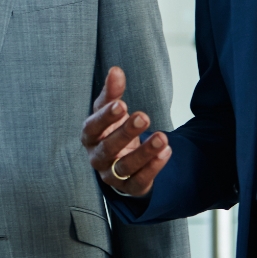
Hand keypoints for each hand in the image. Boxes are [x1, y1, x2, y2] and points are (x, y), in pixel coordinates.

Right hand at [82, 66, 170, 196]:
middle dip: (126, 133)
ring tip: (162, 137)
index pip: (92, 127)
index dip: (105, 118)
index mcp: (90, 136)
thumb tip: (116, 70)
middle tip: (143, 116)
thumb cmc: (112, 130)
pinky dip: (154, 168)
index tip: (121, 105)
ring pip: (124, 167)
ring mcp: (111, 175)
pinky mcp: (129, 187)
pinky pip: (140, 181)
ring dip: (144, 153)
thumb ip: (113, 92)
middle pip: (108, 148)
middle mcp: (97, 157)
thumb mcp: (111, 110)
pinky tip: (166, 152)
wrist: (120, 159)